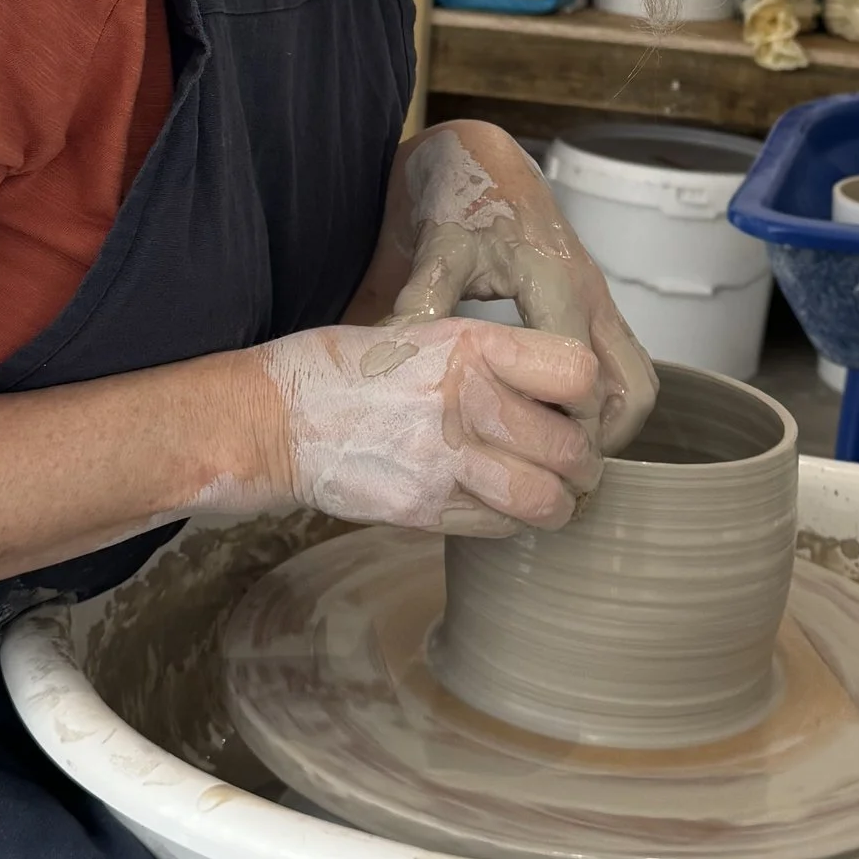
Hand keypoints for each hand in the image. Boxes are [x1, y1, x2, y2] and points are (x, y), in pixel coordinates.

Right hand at [250, 318, 604, 536]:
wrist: (269, 421)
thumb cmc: (341, 370)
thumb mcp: (419, 333)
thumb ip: (486, 357)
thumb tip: (552, 388)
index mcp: (468, 345)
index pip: (576, 373)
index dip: (590, 397)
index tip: (580, 407)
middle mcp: (463, 399)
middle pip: (572, 446)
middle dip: (583, 464)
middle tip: (575, 465)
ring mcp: (442, 459)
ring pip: (546, 499)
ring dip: (558, 503)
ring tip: (550, 495)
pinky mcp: (422, 508)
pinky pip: (501, 526)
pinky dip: (513, 522)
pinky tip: (500, 506)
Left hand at [380, 126, 658, 451]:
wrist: (478, 158)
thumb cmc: (453, 199)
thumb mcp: (430, 249)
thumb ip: (419, 301)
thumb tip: (390, 357)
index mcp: (552, 281)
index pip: (579, 373)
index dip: (562, 425)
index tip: (527, 462)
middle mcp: (589, 293)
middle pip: (631, 387)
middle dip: (601, 438)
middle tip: (551, 470)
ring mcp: (598, 298)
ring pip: (637, 379)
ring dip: (609, 422)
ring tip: (555, 451)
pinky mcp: (594, 302)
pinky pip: (622, 363)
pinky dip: (603, 399)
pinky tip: (554, 417)